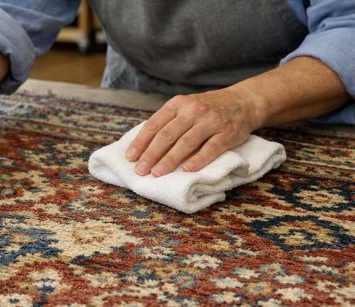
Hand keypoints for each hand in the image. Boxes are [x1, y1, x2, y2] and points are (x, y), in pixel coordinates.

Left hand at [125, 88, 264, 176]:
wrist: (243, 102)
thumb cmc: (206, 109)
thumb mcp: (185, 107)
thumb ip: (167, 122)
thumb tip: (143, 147)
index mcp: (178, 104)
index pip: (154, 124)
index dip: (141, 142)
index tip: (130, 158)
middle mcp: (193, 110)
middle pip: (167, 135)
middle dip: (151, 155)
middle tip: (140, 170)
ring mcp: (211, 121)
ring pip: (186, 143)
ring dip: (169, 160)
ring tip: (157, 173)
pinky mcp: (227, 133)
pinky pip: (211, 148)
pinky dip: (198, 160)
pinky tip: (186, 170)